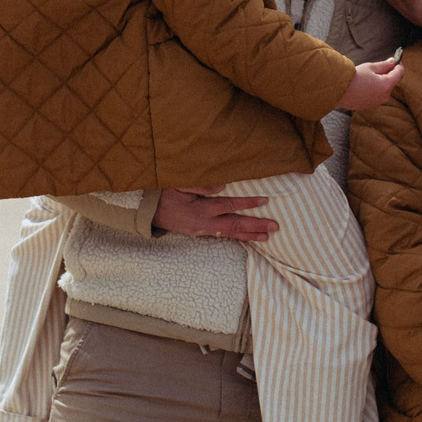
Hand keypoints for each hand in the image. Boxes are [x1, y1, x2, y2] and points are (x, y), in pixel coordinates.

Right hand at [153, 187, 275, 240]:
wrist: (146, 210)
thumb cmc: (162, 192)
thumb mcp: (178, 183)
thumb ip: (199, 184)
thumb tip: (222, 185)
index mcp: (200, 210)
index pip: (228, 205)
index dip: (247, 203)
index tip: (265, 200)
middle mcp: (203, 224)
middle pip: (234, 226)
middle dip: (256, 226)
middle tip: (275, 227)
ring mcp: (201, 230)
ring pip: (230, 234)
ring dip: (249, 235)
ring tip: (267, 237)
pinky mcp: (199, 233)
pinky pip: (222, 235)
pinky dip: (236, 237)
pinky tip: (247, 238)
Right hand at [336, 56, 403, 113]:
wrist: (337, 90)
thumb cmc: (353, 77)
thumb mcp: (370, 67)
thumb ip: (384, 65)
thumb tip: (393, 62)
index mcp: (386, 85)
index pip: (399, 73)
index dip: (399, 65)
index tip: (396, 60)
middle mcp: (384, 96)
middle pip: (392, 82)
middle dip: (388, 73)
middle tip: (380, 65)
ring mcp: (377, 103)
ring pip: (384, 90)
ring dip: (381, 82)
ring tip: (368, 75)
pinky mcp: (369, 106)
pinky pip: (376, 96)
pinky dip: (374, 89)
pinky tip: (363, 84)